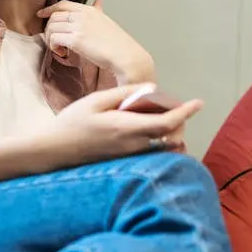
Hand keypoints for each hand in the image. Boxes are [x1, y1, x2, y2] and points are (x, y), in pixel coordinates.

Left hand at [37, 0, 153, 82]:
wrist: (126, 56)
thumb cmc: (119, 43)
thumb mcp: (107, 21)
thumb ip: (98, 11)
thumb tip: (98, 2)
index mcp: (90, 10)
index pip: (63, 4)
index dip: (49, 9)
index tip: (41, 14)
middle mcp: (83, 15)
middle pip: (54, 16)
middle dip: (49, 28)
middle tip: (54, 41)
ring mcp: (79, 27)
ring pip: (51, 27)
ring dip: (51, 39)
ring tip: (60, 49)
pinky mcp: (75, 40)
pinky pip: (53, 39)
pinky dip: (54, 47)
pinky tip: (62, 53)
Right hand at [42, 83, 202, 168]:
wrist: (53, 152)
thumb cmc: (71, 123)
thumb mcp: (96, 101)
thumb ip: (124, 94)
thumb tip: (151, 88)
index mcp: (127, 128)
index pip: (166, 122)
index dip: (185, 113)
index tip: (198, 103)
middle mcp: (133, 146)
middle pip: (171, 138)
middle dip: (180, 123)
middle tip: (178, 107)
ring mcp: (129, 157)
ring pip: (163, 149)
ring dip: (172, 135)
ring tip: (166, 119)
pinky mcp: (124, 163)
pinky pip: (152, 155)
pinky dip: (160, 144)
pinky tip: (152, 133)